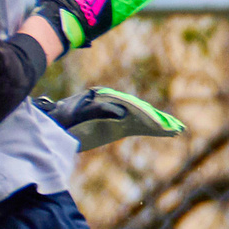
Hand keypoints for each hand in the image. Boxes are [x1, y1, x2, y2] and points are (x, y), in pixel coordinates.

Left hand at [36, 86, 187, 152]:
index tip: (162, 124)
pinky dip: (148, 126)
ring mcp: (114, 112)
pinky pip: (135, 123)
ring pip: (140, 117)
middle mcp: (113, 103)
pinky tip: (160, 129)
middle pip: (140, 111)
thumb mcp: (78, 112)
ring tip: (175, 129)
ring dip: (157, 123)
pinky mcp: (112, 121)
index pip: (133, 107)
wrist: (50, 120)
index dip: (149, 116)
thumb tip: (122, 113)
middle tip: (178, 128)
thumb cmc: (63, 117)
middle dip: (159, 120)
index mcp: (107, 99)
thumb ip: (99, 110)